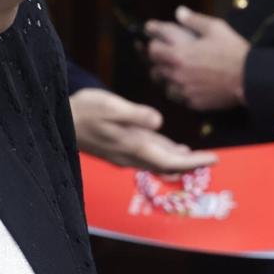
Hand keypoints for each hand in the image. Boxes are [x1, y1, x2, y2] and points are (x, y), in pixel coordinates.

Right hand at [70, 88, 217, 173]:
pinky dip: (164, 155)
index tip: (214, 159)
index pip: (170, 161)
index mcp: (134, 145)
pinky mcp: (119, 149)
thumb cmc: (85, 110)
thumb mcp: (110, 106)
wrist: (59, 120)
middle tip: (212, 161)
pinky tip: (172, 148)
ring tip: (197, 158)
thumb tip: (158, 122)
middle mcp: (131, 155)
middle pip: (167, 166)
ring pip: (158, 163)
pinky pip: (148, 157)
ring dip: (178, 162)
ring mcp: (125, 155)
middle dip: (190, 165)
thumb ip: (135, 114)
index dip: (193, 162)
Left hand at [146, 7, 249, 112]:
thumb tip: (179, 12)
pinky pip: (181, 97)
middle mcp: (177, 74)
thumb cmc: (232, 51)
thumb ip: (193, 20)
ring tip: (177, 72)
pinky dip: (183, 91)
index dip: (153, 42)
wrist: (248, 78)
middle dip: (158, 61)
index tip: (153, 38)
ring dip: (169, 78)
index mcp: (178, 54)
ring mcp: (185, 90)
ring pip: (166, 86)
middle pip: (155, 69)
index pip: (153, 49)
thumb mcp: (215, 28)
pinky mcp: (194, 102)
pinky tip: (191, 85)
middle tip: (166, 56)